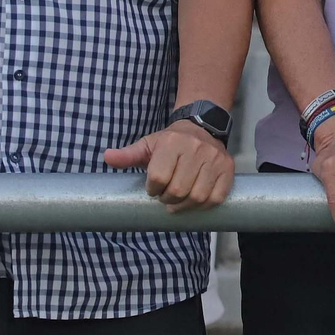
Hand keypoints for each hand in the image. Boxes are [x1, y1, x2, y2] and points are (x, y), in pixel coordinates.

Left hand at [104, 121, 234, 212]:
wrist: (201, 128)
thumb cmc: (170, 142)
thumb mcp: (147, 145)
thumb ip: (128, 155)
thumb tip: (107, 157)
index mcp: (172, 142)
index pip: (158, 177)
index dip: (153, 189)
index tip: (153, 188)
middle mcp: (196, 148)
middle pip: (178, 190)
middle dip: (168, 200)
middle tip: (165, 197)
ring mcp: (214, 159)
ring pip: (198, 196)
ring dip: (185, 206)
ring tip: (179, 201)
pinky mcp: (227, 169)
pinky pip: (216, 197)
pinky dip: (204, 205)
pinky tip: (195, 202)